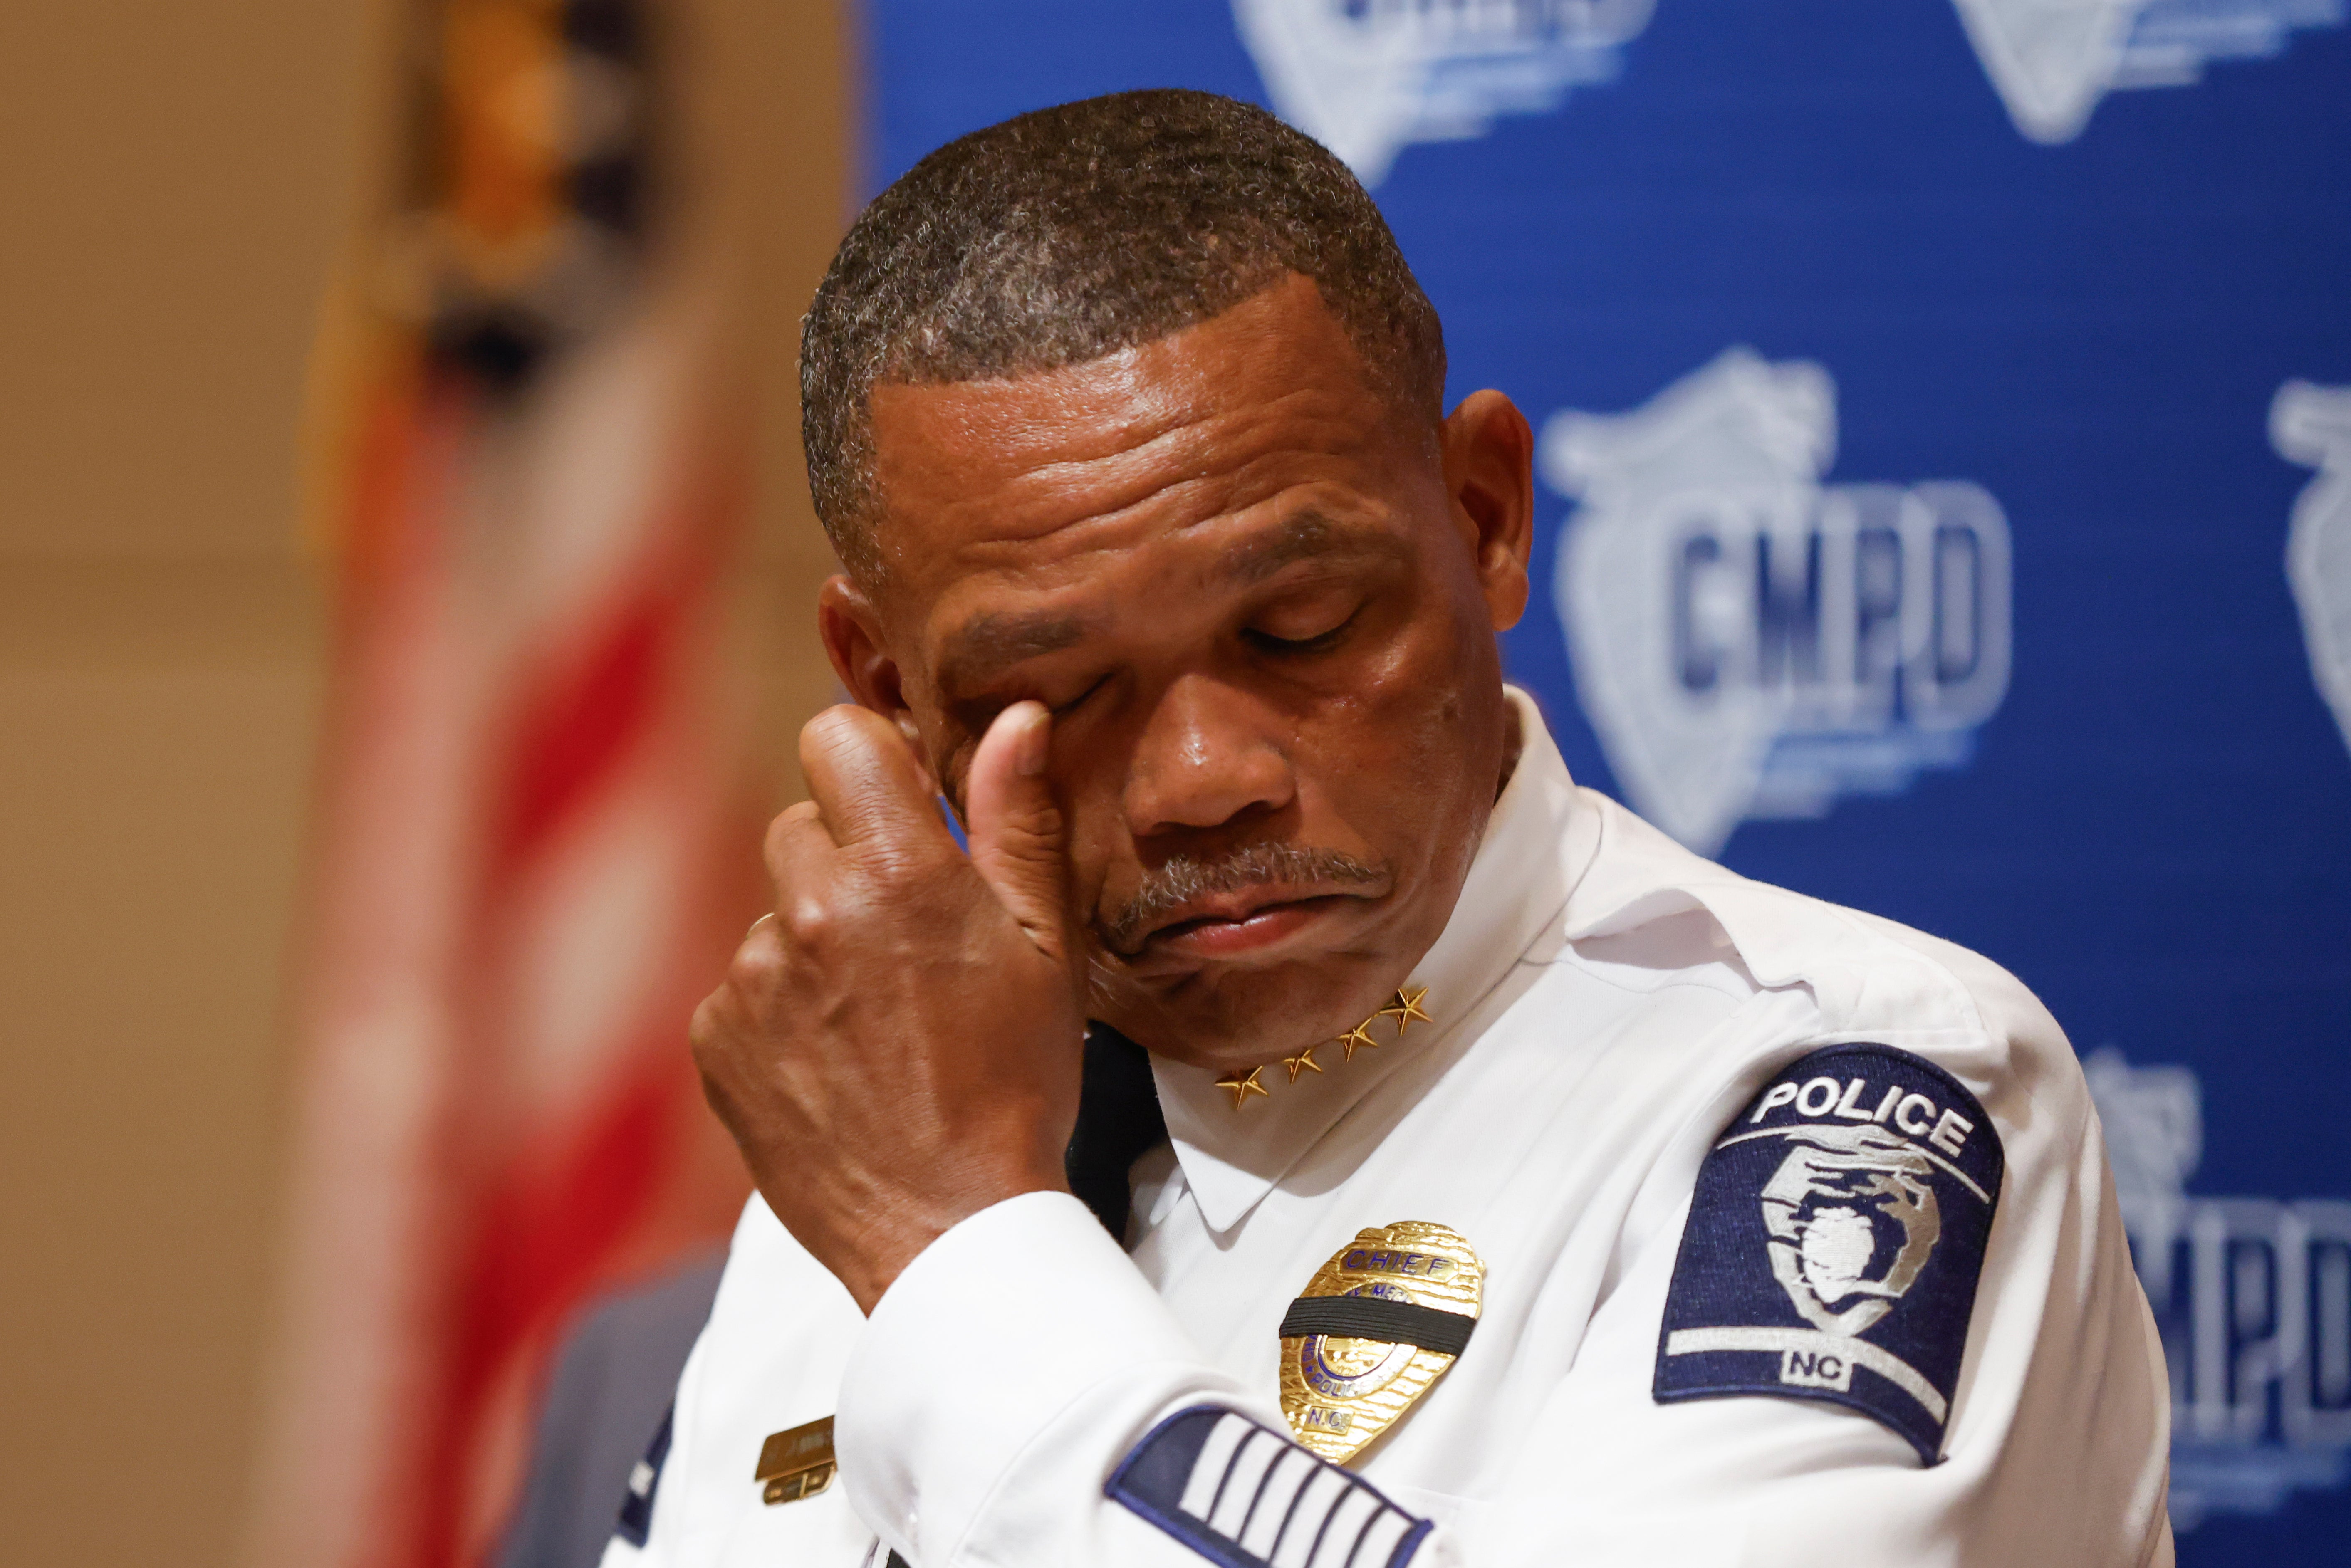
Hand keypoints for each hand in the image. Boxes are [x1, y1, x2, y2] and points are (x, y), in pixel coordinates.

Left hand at [691, 701, 1084, 1312]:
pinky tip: (837, 1060)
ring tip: (877, 1021)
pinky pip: (742, 986)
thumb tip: (1016, 717)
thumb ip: (1018, 821)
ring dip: (816, 942)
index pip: (837, 737)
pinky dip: (782, 1011)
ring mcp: (752, 977)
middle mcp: (811, 910)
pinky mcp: (716, 1037)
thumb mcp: (1047, 948)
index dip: (871, 764)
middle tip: (906, 942)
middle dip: (848, 862)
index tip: (902, 809)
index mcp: (900, 872)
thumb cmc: (1015, 1084)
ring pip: (776, 913)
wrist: (948, 1229)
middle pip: (803, 826)